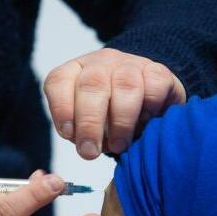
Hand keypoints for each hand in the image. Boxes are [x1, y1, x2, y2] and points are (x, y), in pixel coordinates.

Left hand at [44, 48, 186, 158]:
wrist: (149, 103)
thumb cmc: (111, 117)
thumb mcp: (89, 125)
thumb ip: (81, 133)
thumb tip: (87, 148)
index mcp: (75, 72)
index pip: (59, 82)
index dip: (61, 108)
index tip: (68, 135)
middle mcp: (100, 63)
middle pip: (92, 84)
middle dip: (90, 122)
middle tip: (90, 152)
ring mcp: (130, 64)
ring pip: (125, 85)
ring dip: (121, 121)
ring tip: (119, 145)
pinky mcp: (157, 71)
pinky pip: (154, 85)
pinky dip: (149, 107)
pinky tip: (146, 122)